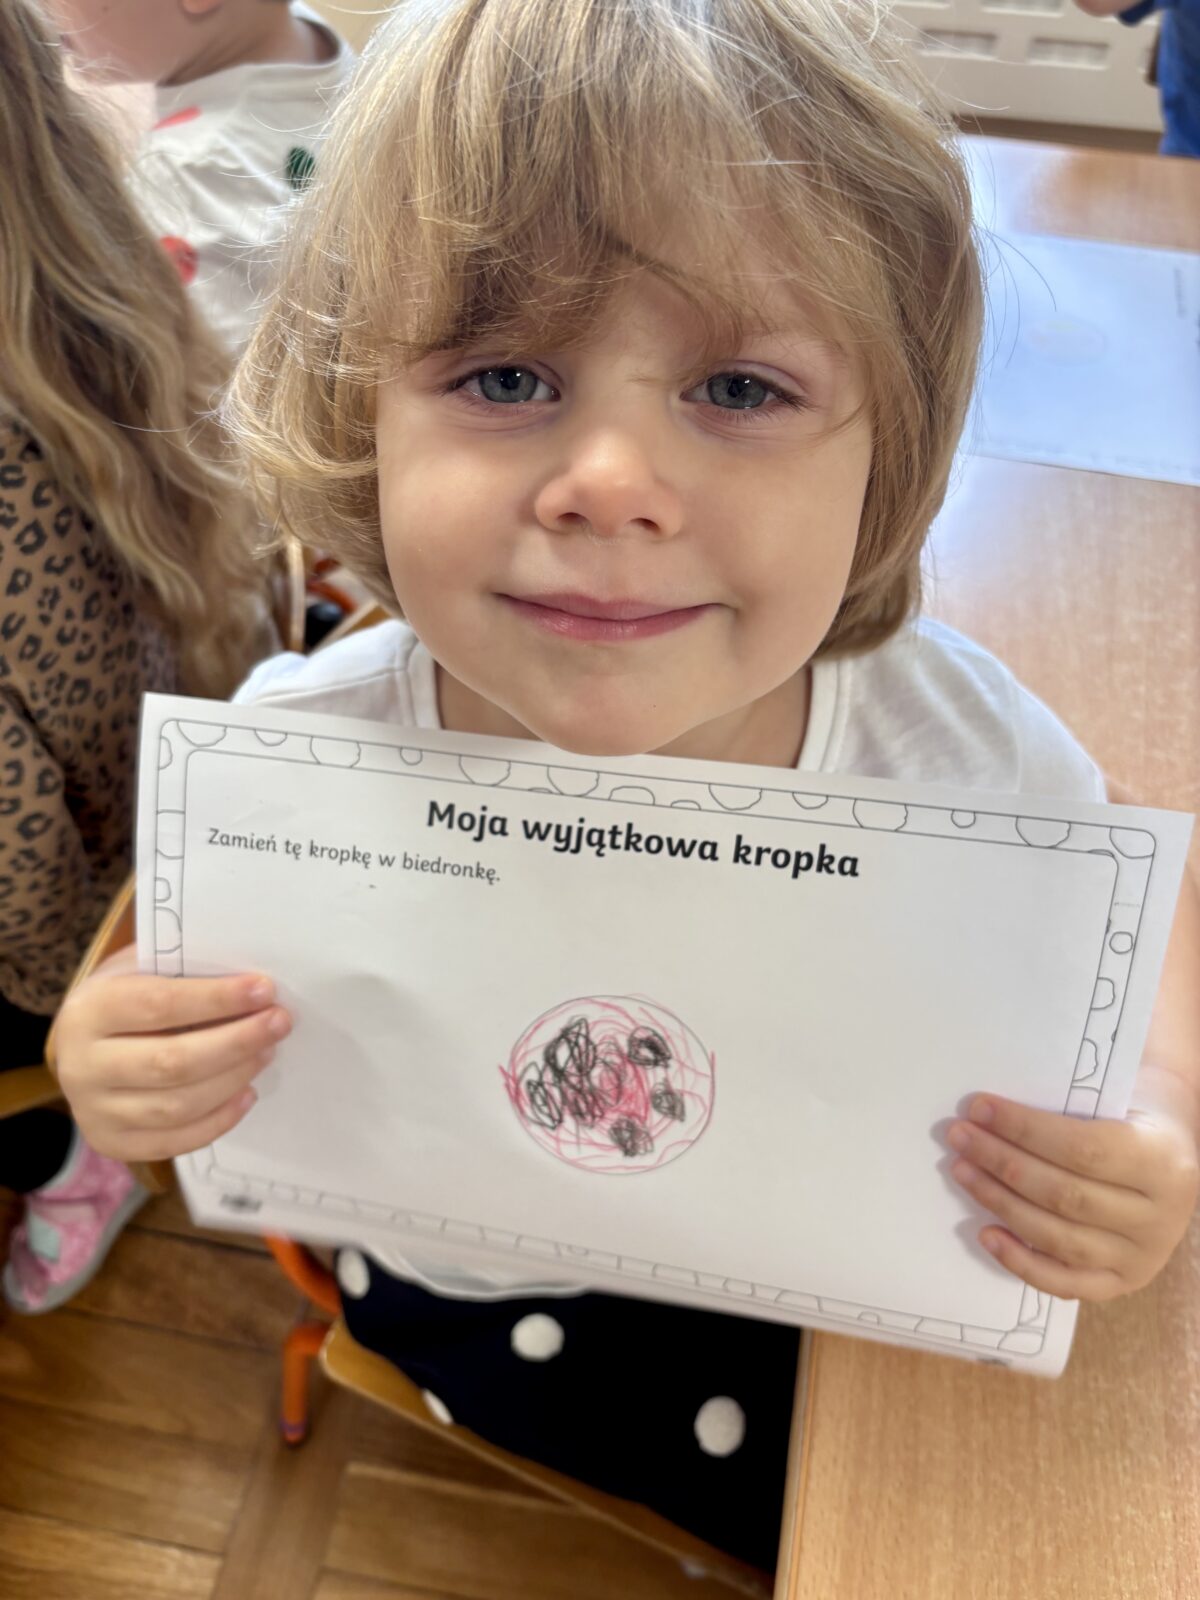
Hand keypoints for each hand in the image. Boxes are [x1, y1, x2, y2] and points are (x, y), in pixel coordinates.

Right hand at [53, 947, 291, 1162]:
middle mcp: (81, 1066)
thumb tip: (253, 988)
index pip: (160, 1005)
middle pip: (171, 1063)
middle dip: (237, 1042)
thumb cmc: (125, 998)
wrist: (78, 1045)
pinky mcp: (112, 1142)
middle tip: (278, 1022)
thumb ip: (185, 975)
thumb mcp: (141, 971)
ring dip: (233, 1078)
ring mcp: (93, 1111)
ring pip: (177, 1106)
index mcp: (88, 1011)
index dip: (217, 999)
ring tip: (266, 1052)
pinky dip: (218, 1120)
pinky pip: (173, 1141)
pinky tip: (248, 1093)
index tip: (264, 990)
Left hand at [947, 1065, 1198, 1300]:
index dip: (1024, 1129)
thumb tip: (991, 1108)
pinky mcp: (1121, 1283)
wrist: (1173, 1160)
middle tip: (960, 1136)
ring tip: (962, 1170)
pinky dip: (1019, 1262)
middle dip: (1001, 1162)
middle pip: (1063, 1195)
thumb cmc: (1130, 1121)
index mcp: (1160, 1162)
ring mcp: (1140, 1257)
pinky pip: (1064, 1282)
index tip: (979, 1107)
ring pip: (1057, 1238)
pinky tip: (985, 1233)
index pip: (1081, 1149)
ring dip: (1000, 1203)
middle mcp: (1157, 1217)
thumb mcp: (1117, 1103)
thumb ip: (1069, 1107)